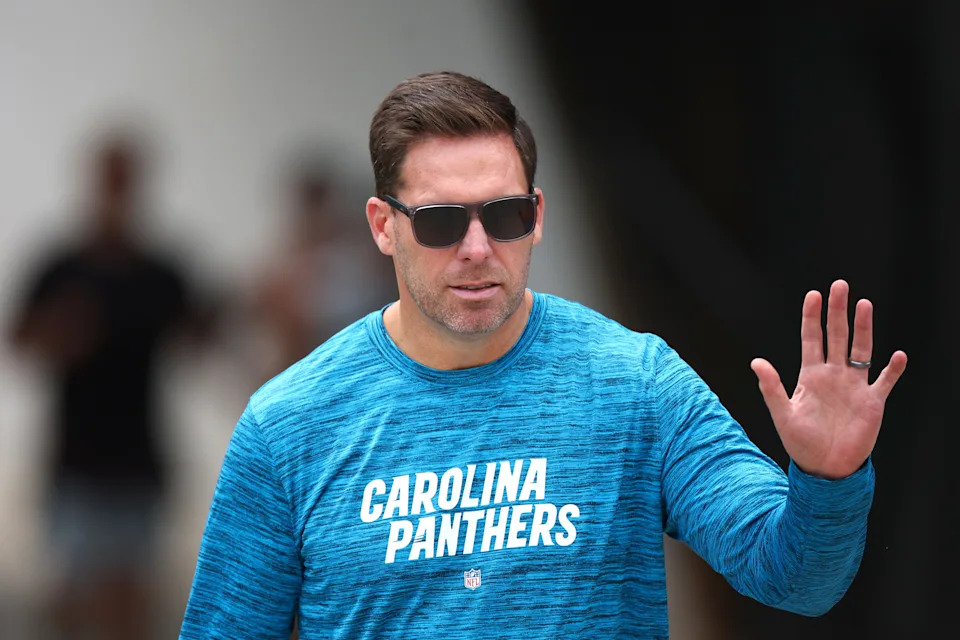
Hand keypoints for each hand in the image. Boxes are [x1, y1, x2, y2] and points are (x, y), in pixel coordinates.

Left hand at [749, 279, 906, 478]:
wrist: (825, 467)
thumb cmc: (801, 443)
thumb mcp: (783, 414)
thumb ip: (772, 387)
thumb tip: (756, 362)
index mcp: (810, 376)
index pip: (811, 339)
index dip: (812, 317)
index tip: (813, 295)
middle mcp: (833, 375)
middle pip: (836, 336)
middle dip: (838, 311)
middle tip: (840, 286)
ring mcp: (854, 387)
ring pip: (860, 350)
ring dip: (863, 329)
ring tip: (864, 304)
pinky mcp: (872, 402)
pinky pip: (885, 381)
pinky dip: (892, 369)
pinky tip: (898, 355)